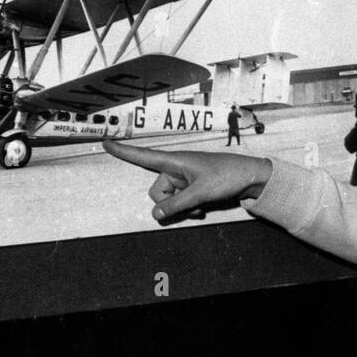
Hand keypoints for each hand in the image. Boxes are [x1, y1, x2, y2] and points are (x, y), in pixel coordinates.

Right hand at [102, 140, 272, 223]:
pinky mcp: (191, 188)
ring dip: (179, 209)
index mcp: (175, 161)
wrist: (250, 178)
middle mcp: (176, 168)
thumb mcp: (200, 193)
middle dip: (168, 204)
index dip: (124, 151)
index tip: (105, 142)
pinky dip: (186, 209)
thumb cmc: (226, 177)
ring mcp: (183, 179)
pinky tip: (200, 210)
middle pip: (156, 191)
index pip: (144, 156)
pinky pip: (178, 203)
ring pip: (168, 200)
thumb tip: (155, 214)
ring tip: (199, 208)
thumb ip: (176, 205)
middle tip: (190, 207)